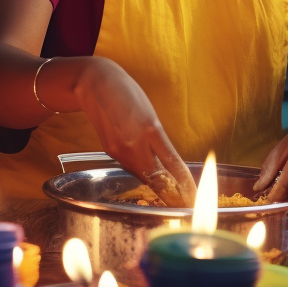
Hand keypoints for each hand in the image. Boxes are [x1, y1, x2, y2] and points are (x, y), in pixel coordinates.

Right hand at [73, 58, 196, 206]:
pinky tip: (149, 172)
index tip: (193, 195)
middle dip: (171, 193)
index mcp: (150, 129)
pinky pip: (131, 168)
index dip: (184, 183)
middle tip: (184, 202)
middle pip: (156, 178)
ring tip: (171, 192)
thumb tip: (168, 163)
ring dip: (157, 184)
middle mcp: (134, 144)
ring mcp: (120, 150)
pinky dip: (142, 172)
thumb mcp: (150, 114)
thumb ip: (158, 139)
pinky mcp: (110, 152)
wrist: (94, 84)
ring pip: (143, 175)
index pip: (172, 163)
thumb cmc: (126, 93)